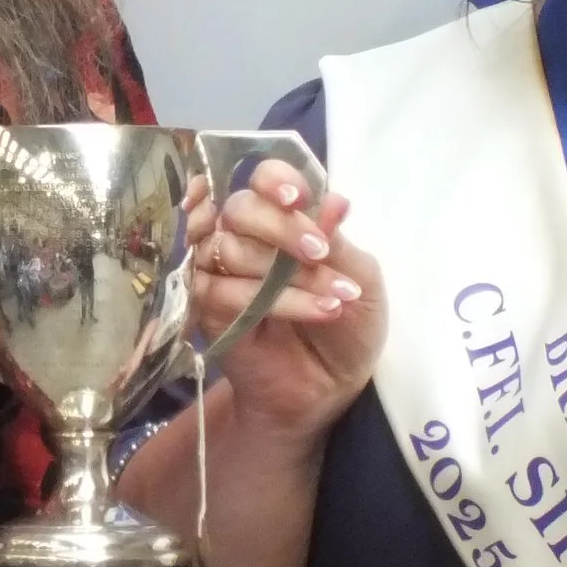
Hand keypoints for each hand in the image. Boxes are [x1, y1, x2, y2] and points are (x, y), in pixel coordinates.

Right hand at [189, 161, 384, 437]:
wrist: (332, 389)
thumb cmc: (348, 326)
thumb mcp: (361, 280)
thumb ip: (337, 241)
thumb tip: (333, 200)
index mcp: (282, 219)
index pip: (262, 178)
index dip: (274, 180)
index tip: (299, 197)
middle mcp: (245, 237)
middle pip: (238, 208)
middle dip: (280, 227)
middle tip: (320, 253)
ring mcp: (220, 272)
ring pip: (228, 249)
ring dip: (286, 274)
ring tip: (335, 300)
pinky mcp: (205, 309)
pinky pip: (219, 291)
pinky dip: (269, 300)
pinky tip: (316, 310)